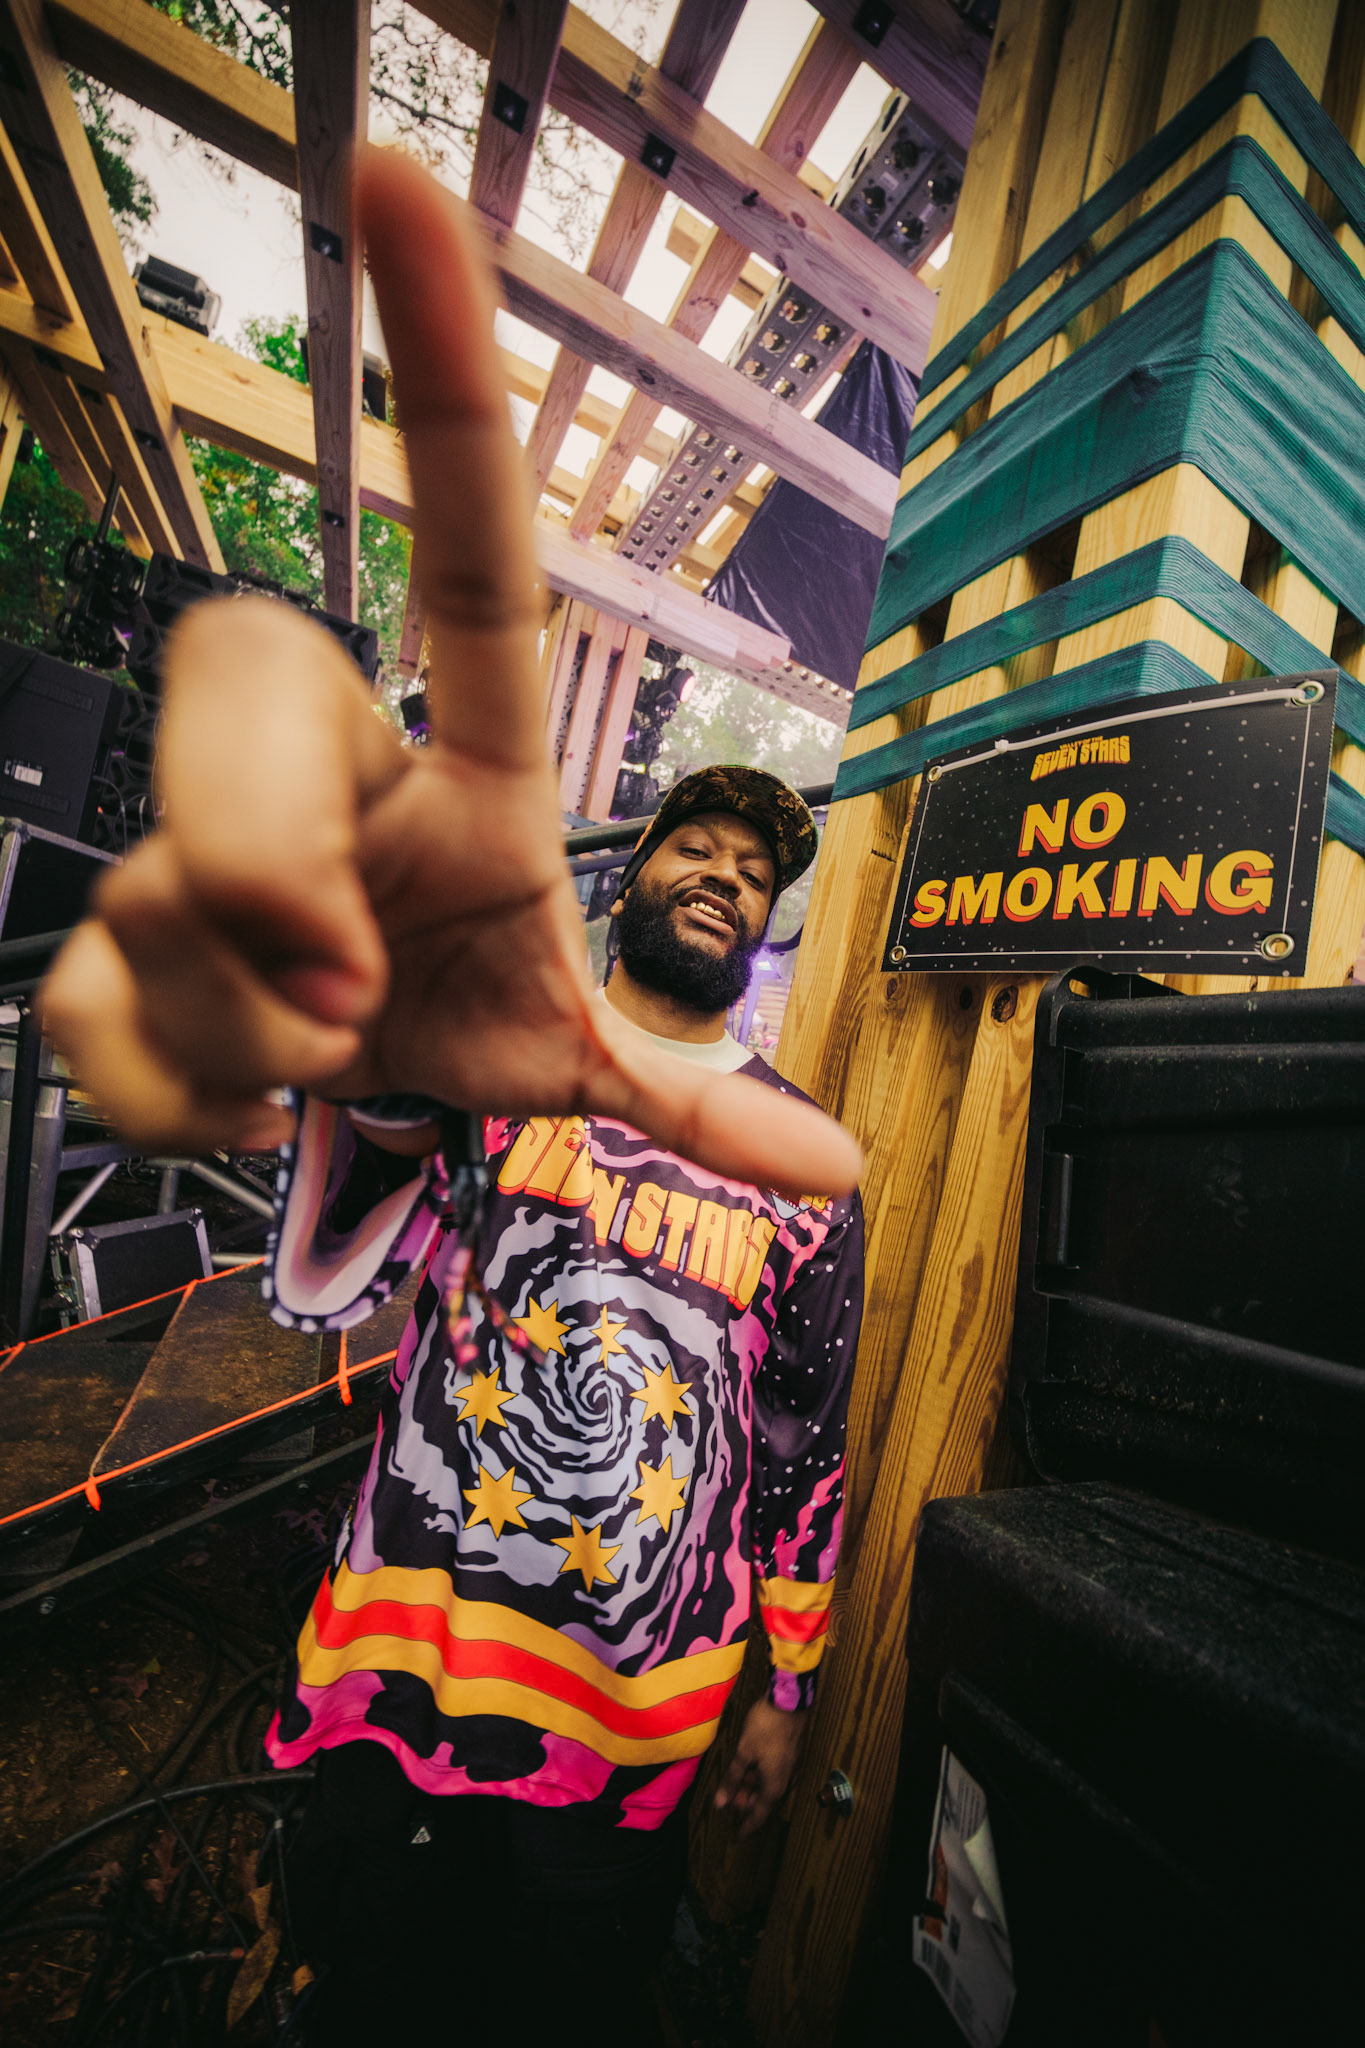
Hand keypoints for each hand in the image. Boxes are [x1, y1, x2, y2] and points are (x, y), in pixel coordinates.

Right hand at [41, 150, 860, 1201]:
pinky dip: (172, 1091)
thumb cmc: (469, 1011)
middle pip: (239, 674)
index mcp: (459, 753)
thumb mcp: (573, 1047)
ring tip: (319, 1061)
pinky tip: (239, 1096)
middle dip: (264, 849)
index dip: (436, 371)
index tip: (398, 180)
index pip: (460, 544)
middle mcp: (316, 762)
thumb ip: (686, 1098)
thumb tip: (837, 1174)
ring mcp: (195, 843)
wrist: (350, 1087)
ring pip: (166, 895)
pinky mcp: (113, 941)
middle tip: (343, 990)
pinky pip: (90, 1004)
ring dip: (253, 1032)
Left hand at [713, 1699, 806, 1836]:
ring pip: (769, 1787)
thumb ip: (732, 1779)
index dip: (747, 1827)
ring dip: (752, 1789)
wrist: (790, 1701)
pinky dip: (760, 1777)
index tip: (737, 1837)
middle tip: (729, 1801)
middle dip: (746, 1804)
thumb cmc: (765, 1727)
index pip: (760, 1815)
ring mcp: (790, 1768)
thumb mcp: (744, 1752)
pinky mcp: (791, 1756)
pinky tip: (750, 1768)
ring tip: (735, 1783)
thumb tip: (721, 1804)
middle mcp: (786, 1781)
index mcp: (775, 1786)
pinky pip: (774, 1775)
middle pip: (765, 1801)